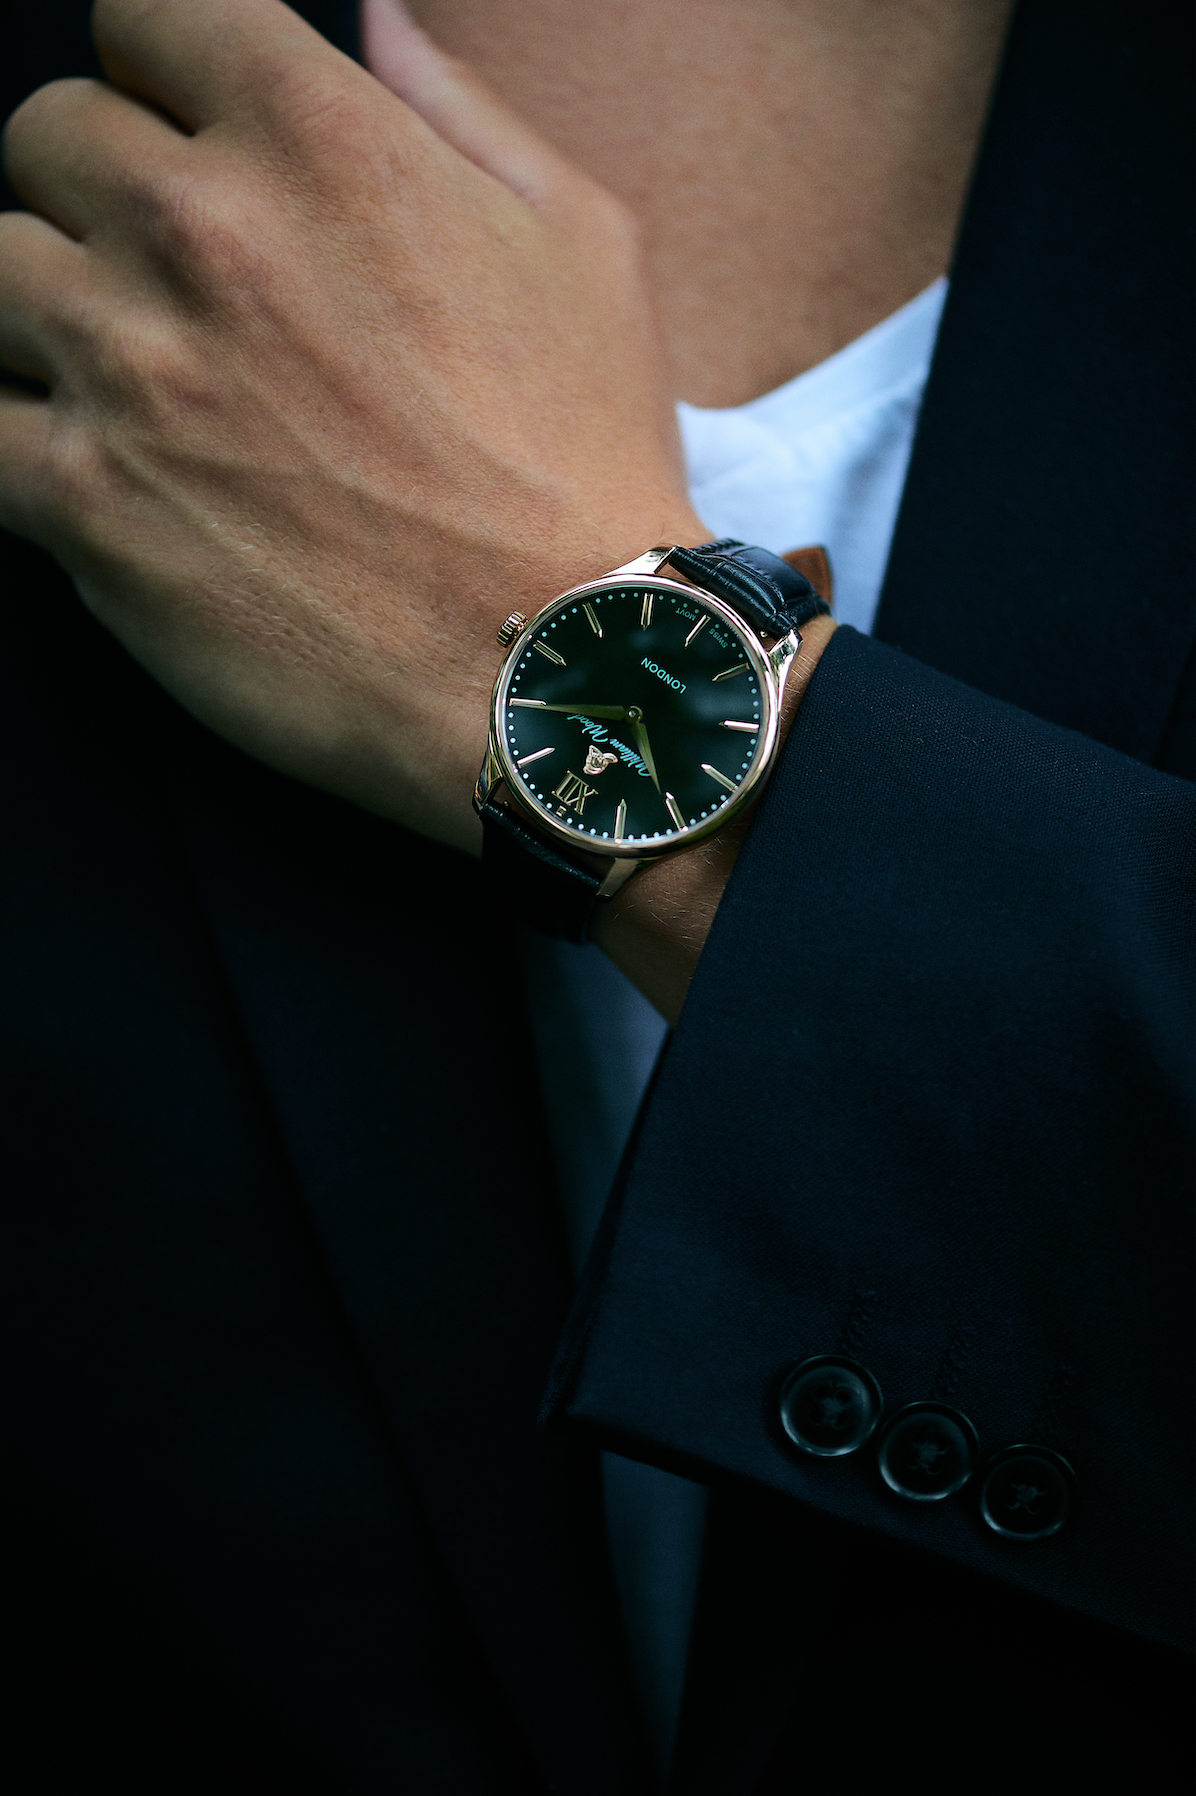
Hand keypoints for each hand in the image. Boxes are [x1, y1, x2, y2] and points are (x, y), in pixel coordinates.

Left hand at [0, 0, 705, 851]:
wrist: (558, 669)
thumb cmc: (586, 464)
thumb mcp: (580, 247)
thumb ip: (458, 111)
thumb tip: (375, 18)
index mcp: (320, 139)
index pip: (145, 13)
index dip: (163, 70)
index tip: (188, 131)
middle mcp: (202, 230)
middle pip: (48, 135)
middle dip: (103, 192)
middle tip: (178, 285)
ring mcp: (129, 366)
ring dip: (54, 314)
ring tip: (140, 386)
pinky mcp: (86, 502)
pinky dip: (22, 439)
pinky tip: (96, 467)